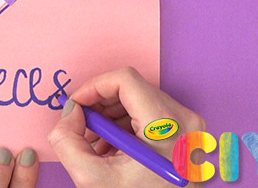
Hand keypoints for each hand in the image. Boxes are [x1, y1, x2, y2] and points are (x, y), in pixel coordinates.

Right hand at [48, 67, 205, 187]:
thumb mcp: (91, 178)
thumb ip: (67, 138)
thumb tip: (70, 110)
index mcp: (167, 127)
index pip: (125, 79)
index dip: (94, 87)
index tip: (77, 104)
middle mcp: (185, 121)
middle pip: (132, 88)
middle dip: (99, 104)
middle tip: (81, 125)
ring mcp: (190, 127)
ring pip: (139, 98)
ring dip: (110, 114)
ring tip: (97, 143)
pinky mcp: (187, 134)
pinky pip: (150, 112)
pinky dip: (125, 123)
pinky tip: (114, 147)